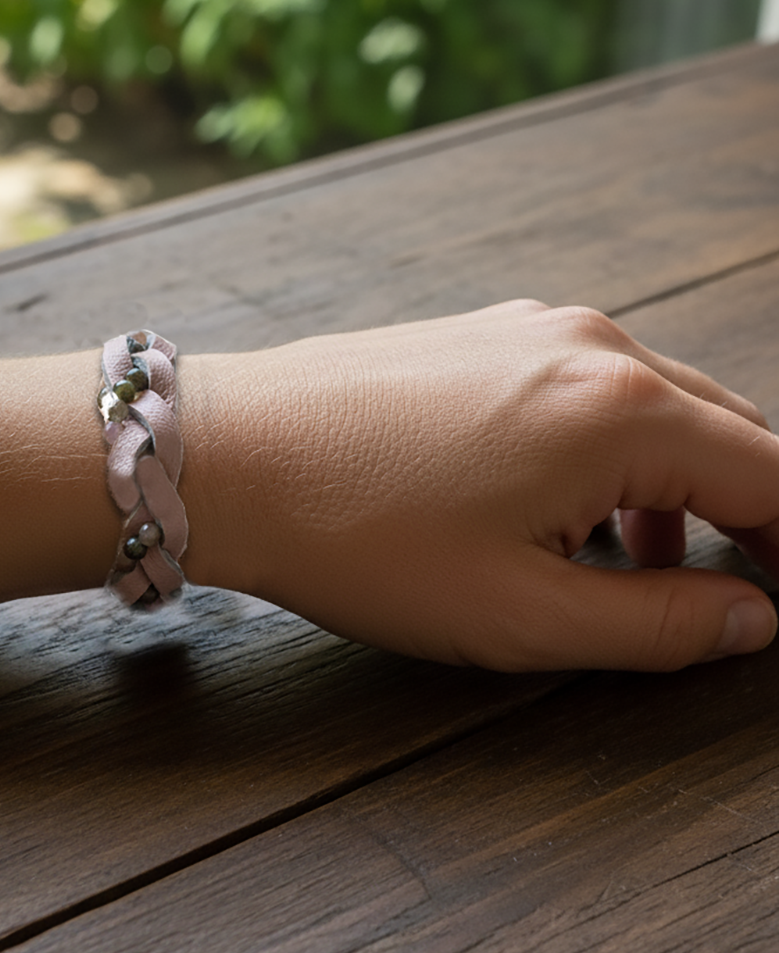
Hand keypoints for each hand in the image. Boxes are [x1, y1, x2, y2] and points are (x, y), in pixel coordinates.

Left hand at [183, 301, 778, 670]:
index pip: (773, 476)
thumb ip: (659, 624)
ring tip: (645, 561)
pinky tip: (566, 506)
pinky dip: (607, 446)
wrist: (227, 454)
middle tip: (747, 582)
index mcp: (623, 410)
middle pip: (726, 429)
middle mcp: (592, 345)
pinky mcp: (479, 334)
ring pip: (654, 405)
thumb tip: (753, 618)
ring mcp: (529, 328)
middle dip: (751, 510)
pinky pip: (584, 387)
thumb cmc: (358, 538)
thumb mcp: (520, 615)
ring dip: (675, 481)